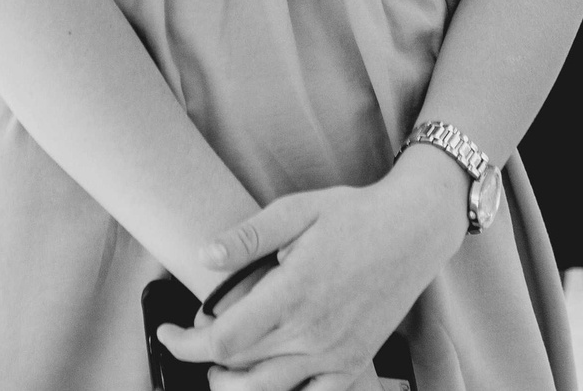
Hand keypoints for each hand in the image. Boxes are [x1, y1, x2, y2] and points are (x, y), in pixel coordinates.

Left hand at [158, 154, 466, 389]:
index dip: (184, 344)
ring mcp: (336, 353)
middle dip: (205, 358)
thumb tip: (203, 257)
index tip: (168, 333)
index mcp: (293, 291)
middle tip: (200, 333)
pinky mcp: (353, 363)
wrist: (415, 229)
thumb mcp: (297, 210)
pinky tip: (268, 380)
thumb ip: (248, 237)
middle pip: (237, 370)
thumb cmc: (355, 215)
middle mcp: (313, 330)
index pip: (222, 341)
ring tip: (224, 363)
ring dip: (233, 385)